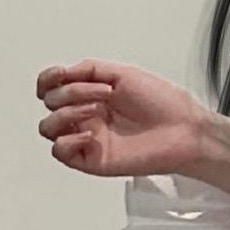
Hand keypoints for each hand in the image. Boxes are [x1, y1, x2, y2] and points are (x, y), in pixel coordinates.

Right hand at [35, 61, 229, 190]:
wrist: (183, 129)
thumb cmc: (163, 103)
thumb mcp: (123, 73)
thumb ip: (88, 69)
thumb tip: (63, 73)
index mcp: (91, 94)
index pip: (51, 87)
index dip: (47, 79)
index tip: (60, 75)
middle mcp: (86, 115)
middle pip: (50, 103)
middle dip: (71, 93)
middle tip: (103, 92)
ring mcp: (87, 138)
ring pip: (48, 128)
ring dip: (67, 113)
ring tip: (97, 110)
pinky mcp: (91, 159)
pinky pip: (60, 152)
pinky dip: (68, 140)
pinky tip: (91, 135)